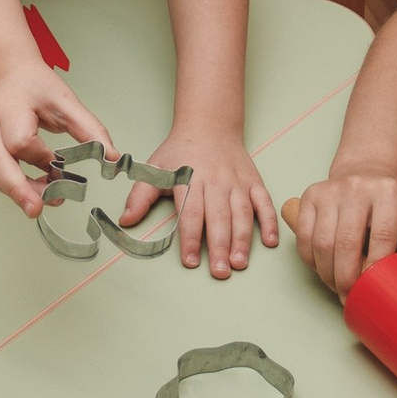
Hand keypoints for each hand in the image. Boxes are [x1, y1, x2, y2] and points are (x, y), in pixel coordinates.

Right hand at [0, 61, 112, 219]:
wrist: (7, 76)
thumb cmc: (34, 86)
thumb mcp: (66, 101)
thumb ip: (89, 128)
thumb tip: (112, 157)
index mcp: (9, 108)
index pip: (20, 141)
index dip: (41, 158)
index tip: (59, 164)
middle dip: (17, 189)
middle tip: (36, 209)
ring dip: (21, 192)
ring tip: (51, 198)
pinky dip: (16, 187)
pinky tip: (37, 190)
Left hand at [130, 127, 275, 279]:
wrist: (209, 125)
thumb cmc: (180, 152)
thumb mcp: (155, 168)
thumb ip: (141, 195)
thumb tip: (126, 220)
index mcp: (191, 179)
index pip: (191, 213)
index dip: (190, 238)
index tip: (190, 260)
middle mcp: (217, 181)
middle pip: (218, 217)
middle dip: (219, 246)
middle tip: (220, 271)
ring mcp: (238, 182)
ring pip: (242, 213)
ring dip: (242, 240)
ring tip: (239, 263)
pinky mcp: (254, 182)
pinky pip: (264, 203)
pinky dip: (270, 222)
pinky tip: (270, 242)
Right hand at [290, 171, 396, 298]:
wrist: (364, 171)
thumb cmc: (388, 204)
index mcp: (389, 193)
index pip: (382, 236)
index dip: (375, 268)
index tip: (372, 288)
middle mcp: (358, 187)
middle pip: (346, 243)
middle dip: (346, 278)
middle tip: (349, 296)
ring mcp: (330, 191)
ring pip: (322, 243)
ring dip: (327, 274)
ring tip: (336, 285)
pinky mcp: (310, 196)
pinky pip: (304, 237)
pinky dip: (311, 261)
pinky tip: (322, 268)